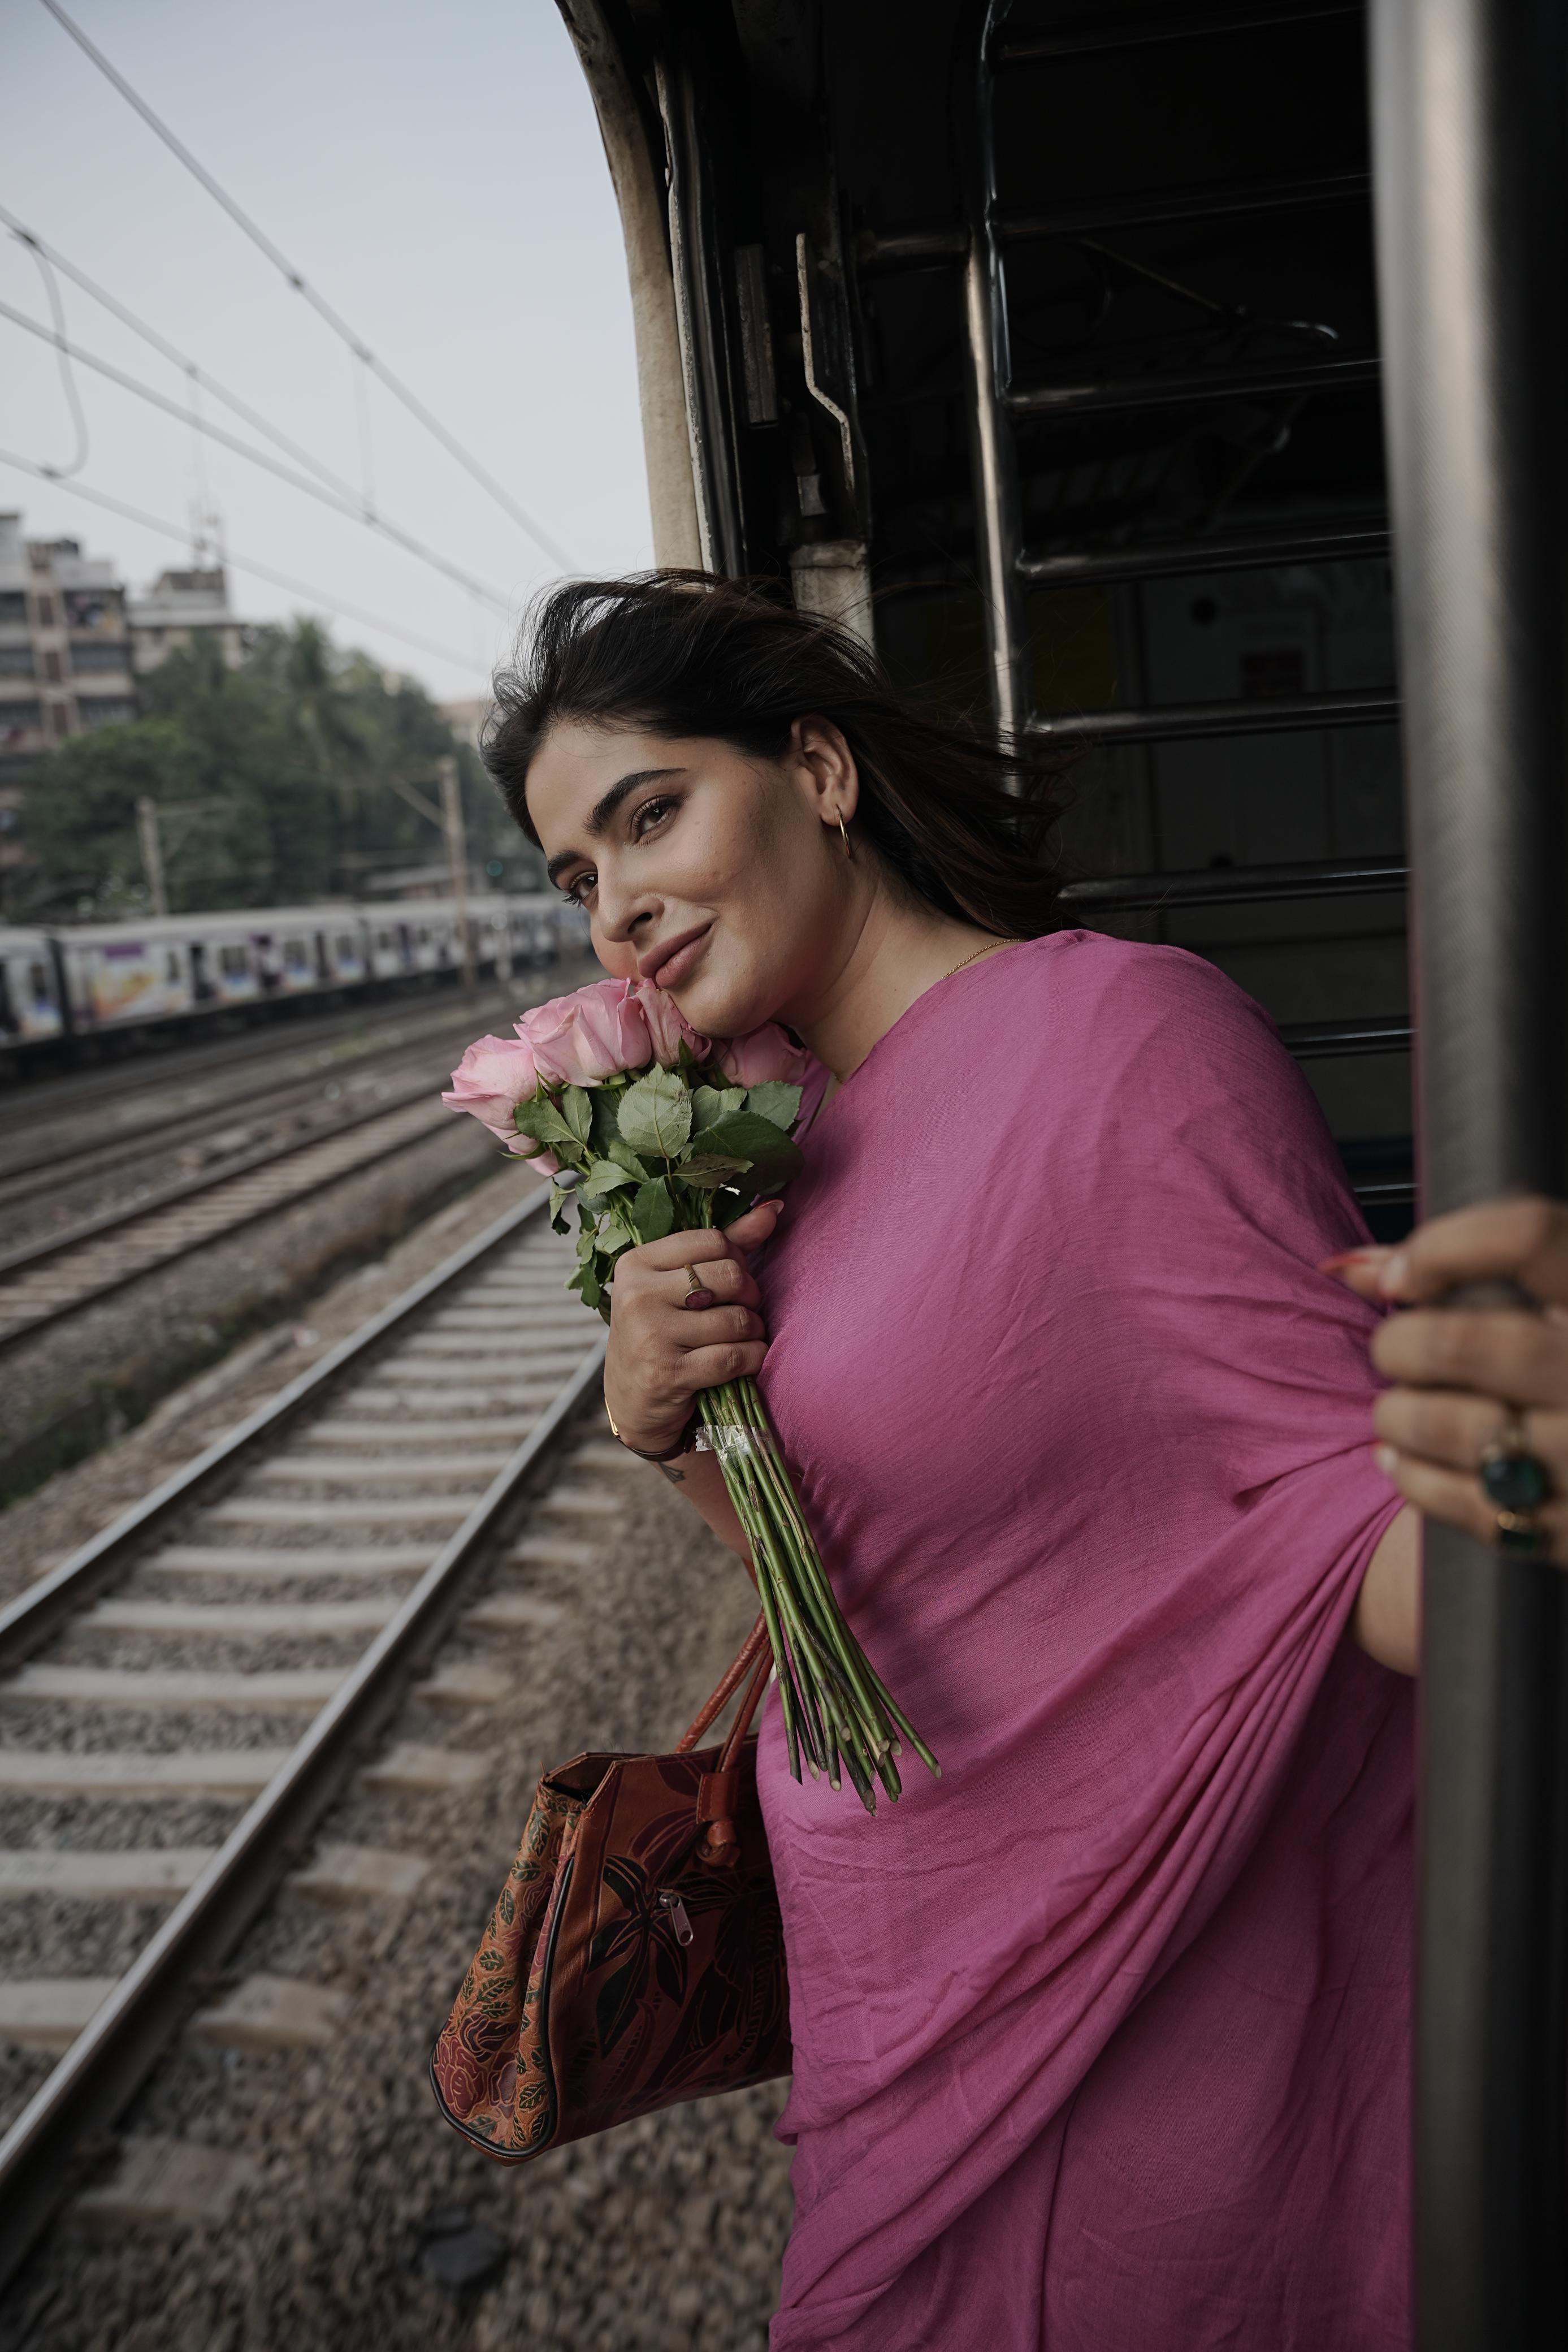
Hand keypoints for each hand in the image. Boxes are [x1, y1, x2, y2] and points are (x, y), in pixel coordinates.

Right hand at [602, 1200, 782, 1455]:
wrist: (632, 1401)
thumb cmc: (661, 1332)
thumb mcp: (678, 1285)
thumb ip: (726, 1245)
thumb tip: (775, 1207)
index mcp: (636, 1263)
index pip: (713, 1240)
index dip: (736, 1260)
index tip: (730, 1282)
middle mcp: (637, 1295)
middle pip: (730, 1276)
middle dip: (749, 1296)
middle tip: (741, 1312)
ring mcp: (651, 1335)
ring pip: (737, 1319)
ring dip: (754, 1331)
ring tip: (743, 1338)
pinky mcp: (669, 1374)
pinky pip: (735, 1357)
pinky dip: (753, 1359)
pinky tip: (746, 1361)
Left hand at [1327, 1196, 1567, 1563]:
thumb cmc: (1567, 1365)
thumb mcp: (1554, 1303)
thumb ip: (1469, 1270)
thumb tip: (1349, 1267)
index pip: (1526, 1238)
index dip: (1441, 1248)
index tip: (1399, 1278)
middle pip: (1464, 1340)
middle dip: (1400, 1344)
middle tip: (1394, 1351)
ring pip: (1456, 1427)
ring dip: (1399, 1415)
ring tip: (1396, 1411)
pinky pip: (1468, 1504)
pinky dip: (1413, 1477)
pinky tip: (1401, 1457)